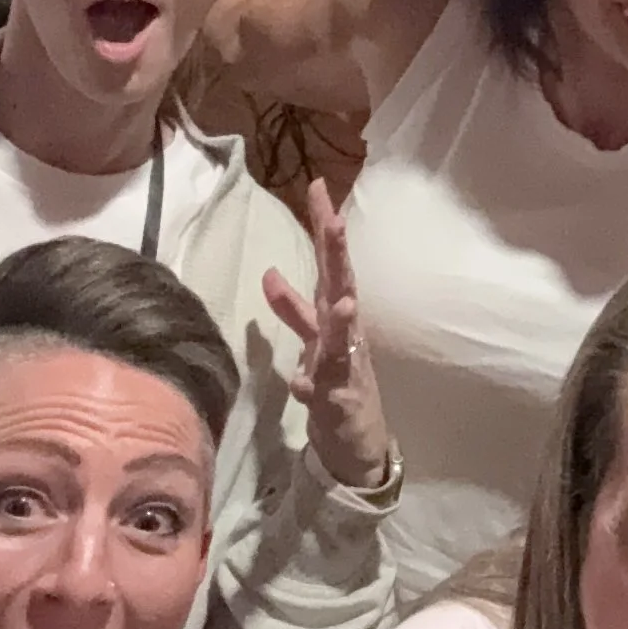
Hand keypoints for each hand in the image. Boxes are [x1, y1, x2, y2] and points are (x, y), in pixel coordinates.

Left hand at [265, 183, 391, 488]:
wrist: (358, 442)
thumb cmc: (336, 382)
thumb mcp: (312, 339)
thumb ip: (292, 306)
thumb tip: (269, 270)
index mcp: (337, 315)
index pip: (332, 262)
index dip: (325, 225)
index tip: (318, 186)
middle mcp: (346, 335)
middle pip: (342, 287)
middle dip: (338, 256)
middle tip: (336, 221)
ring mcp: (346, 368)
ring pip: (342, 340)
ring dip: (342, 321)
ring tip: (344, 302)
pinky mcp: (340, 403)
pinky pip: (323, 394)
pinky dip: (312, 388)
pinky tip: (302, 384)